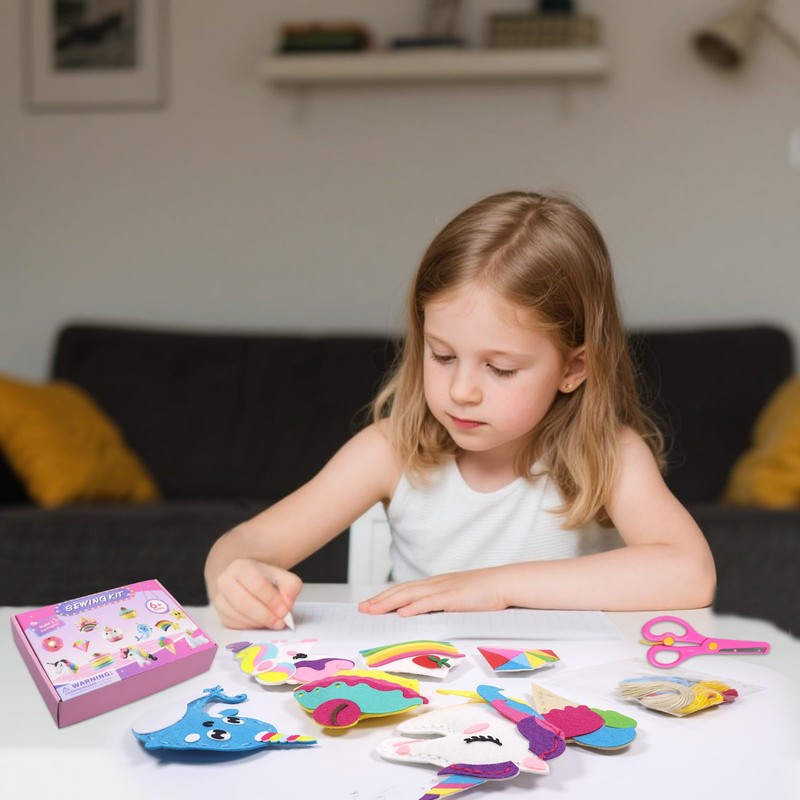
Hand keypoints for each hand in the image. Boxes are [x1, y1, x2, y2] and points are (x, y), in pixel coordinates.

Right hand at [210, 558, 301, 629]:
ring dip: (260, 622)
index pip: (256, 584)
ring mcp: (220, 599)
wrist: (248, 581)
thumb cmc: (265, 579)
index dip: (271, 599)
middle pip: (244, 603)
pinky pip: (236, 625)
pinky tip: (263, 622)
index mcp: (240, 567)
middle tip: (281, 621)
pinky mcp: (222, 615)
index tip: (285, 610)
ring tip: (275, 622)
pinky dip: (252, 626)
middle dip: (265, 615)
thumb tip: (287, 604)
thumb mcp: (283, 576)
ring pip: (239, 616)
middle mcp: (225, 581)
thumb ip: (291, 586)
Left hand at [358, 567, 508, 616]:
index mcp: (436, 585)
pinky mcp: (453, 597)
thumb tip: (425, 616)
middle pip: (401, 591)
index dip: (386, 597)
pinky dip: (414, 607)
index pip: (405, 590)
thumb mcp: (458, 599)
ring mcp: (443, 589)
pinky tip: (401, 613)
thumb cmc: (484, 593)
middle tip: (361, 609)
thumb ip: (442, 605)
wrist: (503, 583)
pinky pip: (430, 603)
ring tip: (372, 611)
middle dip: (379, 600)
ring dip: (388, 603)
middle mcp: (435, 584)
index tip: (370, 604)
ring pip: (409, 595)